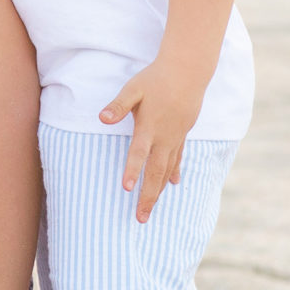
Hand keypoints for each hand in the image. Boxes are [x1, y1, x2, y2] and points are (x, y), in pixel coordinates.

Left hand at [98, 56, 210, 223]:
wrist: (188, 71)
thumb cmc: (155, 78)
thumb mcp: (133, 89)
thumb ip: (118, 105)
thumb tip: (101, 118)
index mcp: (149, 126)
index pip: (139, 153)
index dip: (132, 170)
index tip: (126, 188)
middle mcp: (164, 137)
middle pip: (155, 172)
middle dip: (147, 196)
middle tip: (141, 218)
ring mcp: (175, 137)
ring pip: (167, 170)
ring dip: (159, 191)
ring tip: (151, 209)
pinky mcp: (183, 134)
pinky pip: (178, 158)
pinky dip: (174, 173)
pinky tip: (173, 184)